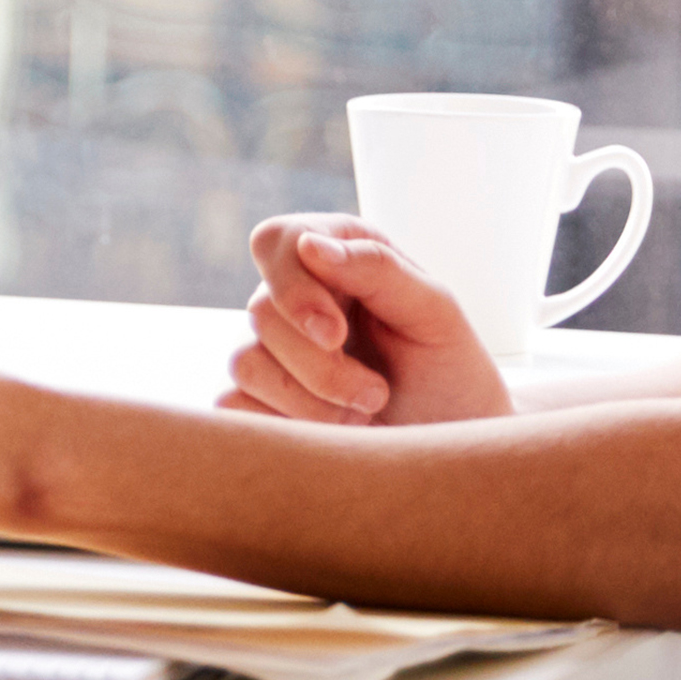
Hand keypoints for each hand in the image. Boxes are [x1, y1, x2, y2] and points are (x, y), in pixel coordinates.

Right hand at [226, 215, 515, 427]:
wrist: (447, 438)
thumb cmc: (448, 370)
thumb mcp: (434, 313)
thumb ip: (377, 269)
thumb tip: (310, 245)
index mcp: (336, 257)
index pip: (277, 240)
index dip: (293, 287)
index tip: (334, 334)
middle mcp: (294, 297)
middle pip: (261, 313)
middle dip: (320, 366)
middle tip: (376, 394)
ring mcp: (269, 349)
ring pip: (245, 362)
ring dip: (309, 401)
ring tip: (361, 416)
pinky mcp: (255, 397)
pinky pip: (233, 404)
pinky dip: (283, 424)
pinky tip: (327, 432)